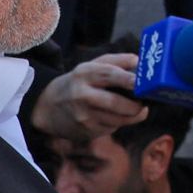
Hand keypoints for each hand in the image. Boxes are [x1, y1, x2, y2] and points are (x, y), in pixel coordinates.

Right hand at [29, 54, 143, 143]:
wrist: (48, 108)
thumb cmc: (78, 83)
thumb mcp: (92, 66)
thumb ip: (118, 62)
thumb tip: (140, 63)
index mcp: (85, 73)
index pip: (110, 75)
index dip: (129, 80)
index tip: (145, 84)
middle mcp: (82, 95)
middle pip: (117, 103)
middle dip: (137, 105)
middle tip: (144, 102)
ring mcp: (84, 115)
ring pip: (119, 119)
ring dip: (132, 115)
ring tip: (133, 108)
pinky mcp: (86, 131)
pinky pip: (113, 128)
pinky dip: (119, 123)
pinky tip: (113, 116)